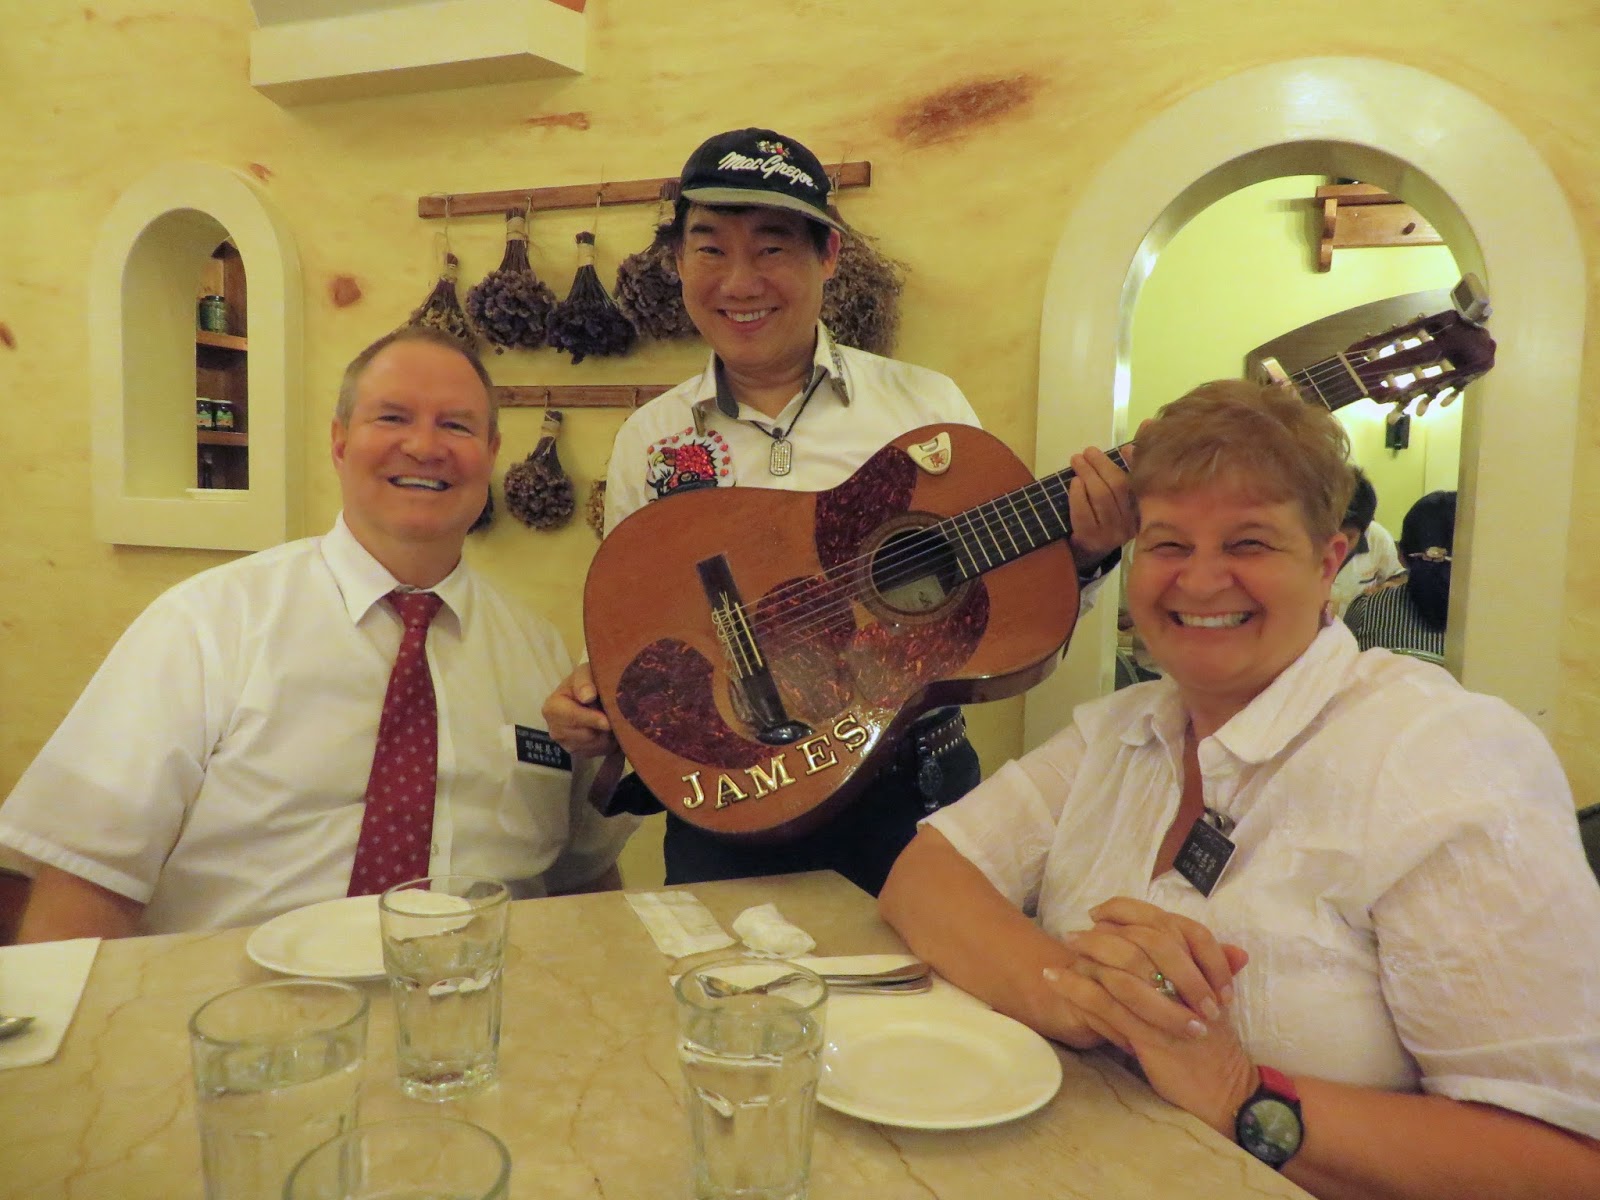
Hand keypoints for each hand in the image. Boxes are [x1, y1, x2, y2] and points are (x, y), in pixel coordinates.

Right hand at [541, 662, 617, 757]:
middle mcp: (555, 730)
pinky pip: (598, 751)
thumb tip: (587, 697)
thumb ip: (584, 681)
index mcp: (552, 708)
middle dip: (602, 727)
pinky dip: (607, 741)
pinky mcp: (578, 753)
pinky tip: (608, 728)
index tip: (607, 720)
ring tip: (612, 718)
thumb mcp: (584, 673)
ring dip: (607, 734)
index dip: (590, 719)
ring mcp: (566, 744)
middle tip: (615, 715)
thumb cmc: (586, 682)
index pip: (572, 718)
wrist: (589, 694)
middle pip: (585, 735)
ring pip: (594, 744)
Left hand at [1056, 898, 1256, 1132]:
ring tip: (1063, 949)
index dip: (1126, 910)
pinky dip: (1075, 987)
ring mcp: (1168, 1006)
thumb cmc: (1210, 1040)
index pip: (1161, 921)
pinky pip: (1104, 1003)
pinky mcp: (1149, 1033)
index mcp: (1200, 965)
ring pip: (1120, 969)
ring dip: (1086, 954)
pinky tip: (1054, 978)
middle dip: (1102, 931)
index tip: (1100, 913)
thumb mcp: (1205, 995)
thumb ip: (1186, 963)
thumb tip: (1136, 932)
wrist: (1224, 1087)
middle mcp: (1186, 980)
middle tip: (1074, 933)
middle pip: (1138, 938)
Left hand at [1067, 445, 1136, 572]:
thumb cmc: (1104, 518)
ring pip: (1101, 497)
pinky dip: (1078, 494)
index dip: (1133, 463)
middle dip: (1101, 465)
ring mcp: (1111, 533)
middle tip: (1087, 452)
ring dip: (1087, 474)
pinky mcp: (1091, 539)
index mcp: (1142, 512)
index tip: (1125, 447)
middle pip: (1118, 487)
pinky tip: (1074, 482)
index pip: (1138, 483)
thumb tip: (1130, 447)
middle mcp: (1131, 524)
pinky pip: (1084, 512)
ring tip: (1077, 460)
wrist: (1088, 552)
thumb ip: (1124, 475)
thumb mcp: (1117, 499)